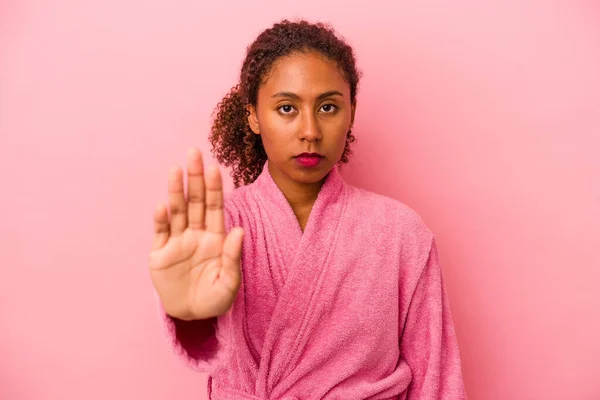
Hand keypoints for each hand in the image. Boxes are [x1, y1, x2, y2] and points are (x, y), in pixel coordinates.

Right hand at [149, 148, 242, 320]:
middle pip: (195, 201)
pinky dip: (161, 219)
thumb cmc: (214, 298)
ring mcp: (177, 242)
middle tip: (194, 153)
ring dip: (176, 190)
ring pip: (177, 211)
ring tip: (176, 169)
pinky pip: (161, 233)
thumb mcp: (229, 283)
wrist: (191, 315)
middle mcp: (196, 234)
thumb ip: (233, 258)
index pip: (215, 207)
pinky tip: (162, 205)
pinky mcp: (160, 253)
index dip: (214, 188)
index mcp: (216, 238)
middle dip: (195, 178)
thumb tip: (239, 231)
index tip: (215, 167)